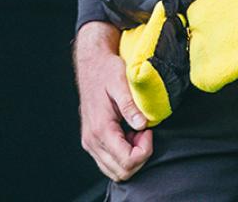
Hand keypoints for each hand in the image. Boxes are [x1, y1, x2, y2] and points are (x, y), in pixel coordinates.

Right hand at [73, 22, 153, 181]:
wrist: (91, 64)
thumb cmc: (106, 70)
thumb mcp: (120, 82)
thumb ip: (130, 105)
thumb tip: (142, 124)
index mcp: (100, 128)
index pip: (127, 160)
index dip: (145, 150)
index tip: (148, 130)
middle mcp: (91, 140)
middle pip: (121, 172)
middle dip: (139, 157)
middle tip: (144, 132)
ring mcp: (89, 143)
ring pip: (115, 172)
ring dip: (131, 158)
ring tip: (136, 134)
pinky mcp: (91, 141)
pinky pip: (108, 163)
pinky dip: (123, 156)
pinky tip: (129, 135)